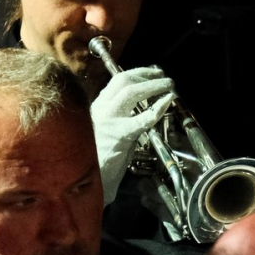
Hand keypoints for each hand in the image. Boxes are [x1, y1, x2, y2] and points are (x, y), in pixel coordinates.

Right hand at [91, 66, 176, 205]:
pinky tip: (167, 102)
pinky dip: (158, 107)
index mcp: (96, 108)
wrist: (86, 181)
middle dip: (146, 74)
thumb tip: (142, 106)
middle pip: (123, 80)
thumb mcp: (107, 131)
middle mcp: (100, 110)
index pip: (116, 81)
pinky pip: (143, 117)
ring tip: (168, 86)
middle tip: (162, 76)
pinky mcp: (120, 135)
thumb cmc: (99, 159)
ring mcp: (108, 121)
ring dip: (153, 85)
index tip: (151, 73)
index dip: (137, 73)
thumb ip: (120, 117)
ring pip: (131, 91)